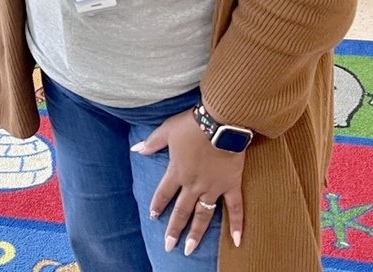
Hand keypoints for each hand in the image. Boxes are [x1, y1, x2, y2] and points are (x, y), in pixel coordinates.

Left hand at [132, 109, 244, 255]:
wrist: (220, 122)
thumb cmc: (193, 124)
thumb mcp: (168, 130)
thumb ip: (153, 142)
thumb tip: (136, 149)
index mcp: (178, 171)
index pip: (164, 192)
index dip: (157, 205)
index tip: (153, 217)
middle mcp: (193, 184)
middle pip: (182, 210)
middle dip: (174, 229)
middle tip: (168, 246)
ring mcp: (213, 187)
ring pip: (203, 215)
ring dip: (196, 233)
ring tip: (190, 250)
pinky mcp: (230, 185)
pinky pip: (234, 207)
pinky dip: (236, 224)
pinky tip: (236, 241)